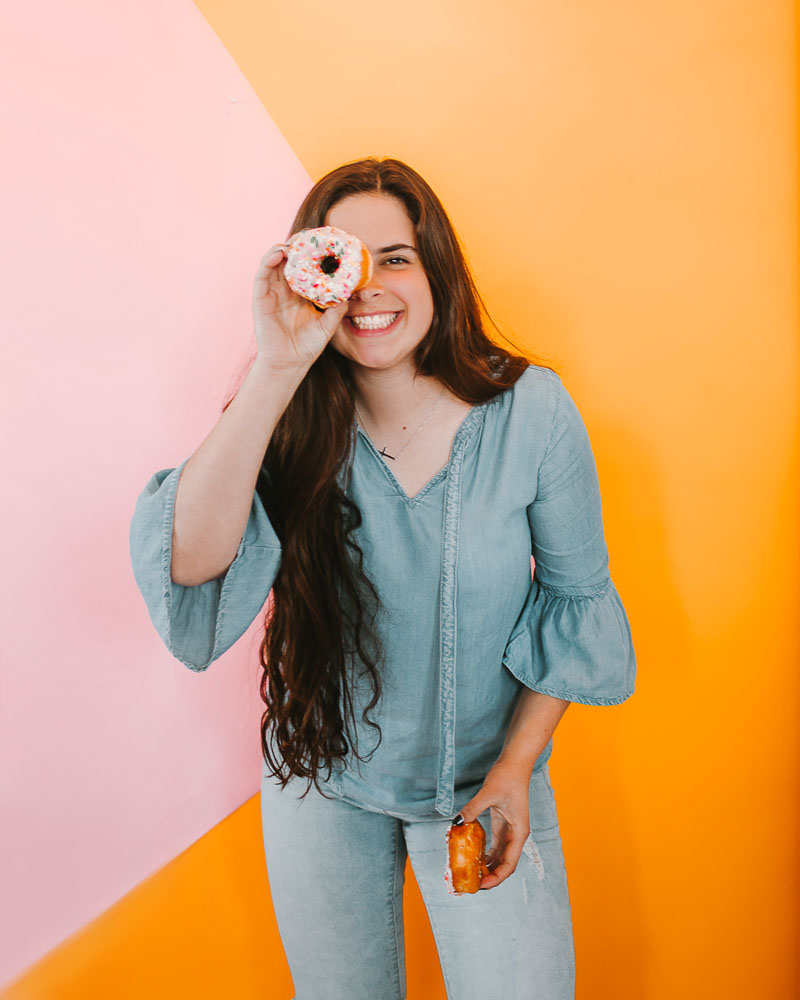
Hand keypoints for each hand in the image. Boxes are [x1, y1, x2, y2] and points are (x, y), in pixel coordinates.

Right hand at [252, 244, 349, 371]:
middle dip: (300, 244)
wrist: (288, 364)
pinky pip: (262, 273)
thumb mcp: (327, 325)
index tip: (326, 242)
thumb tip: (351, 293)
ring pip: (276, 261)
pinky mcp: (260, 297)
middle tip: (312, 235)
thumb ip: (337, 309)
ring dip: (285, 247)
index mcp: (301, 293)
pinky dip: (269, 259)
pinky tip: (281, 252)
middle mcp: (286, 289)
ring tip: (297, 240)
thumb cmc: (306, 346)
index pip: (306, 266)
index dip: (314, 253)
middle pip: (291, 259)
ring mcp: (272, 291)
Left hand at [454, 761, 531, 889]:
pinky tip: (472, 857)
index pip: (509, 864)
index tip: (481, 885)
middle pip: (504, 864)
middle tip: (471, 884)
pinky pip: (493, 846)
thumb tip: (457, 823)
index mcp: (518, 833)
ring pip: (498, 857)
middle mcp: (516, 835)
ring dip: (486, 867)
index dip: (496, 878)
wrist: (515, 763)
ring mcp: (509, 830)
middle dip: (490, 876)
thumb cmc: (507, 777)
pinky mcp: (501, 824)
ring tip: (469, 874)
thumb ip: (473, 809)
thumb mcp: (489, 793)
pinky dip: (484, 853)